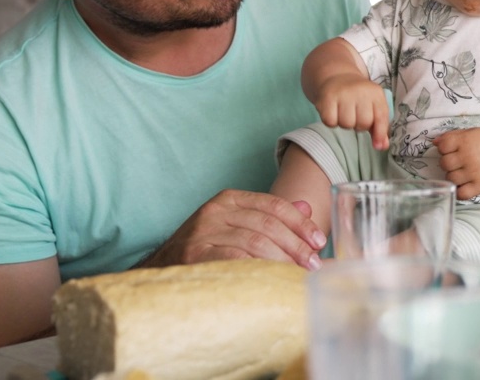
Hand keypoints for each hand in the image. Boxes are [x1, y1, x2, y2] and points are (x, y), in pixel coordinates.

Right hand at [141, 190, 324, 269]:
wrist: (160, 269)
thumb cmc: (206, 248)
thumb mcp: (237, 225)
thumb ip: (270, 215)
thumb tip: (306, 207)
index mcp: (229, 199)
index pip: (273, 205)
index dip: (300, 223)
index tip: (319, 240)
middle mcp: (215, 211)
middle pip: (267, 224)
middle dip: (295, 244)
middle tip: (313, 263)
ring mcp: (202, 232)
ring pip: (254, 242)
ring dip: (282, 259)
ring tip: (298, 274)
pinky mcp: (194, 254)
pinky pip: (234, 259)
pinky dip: (258, 269)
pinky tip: (272, 279)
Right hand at [315, 73, 390, 148]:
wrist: (337, 76)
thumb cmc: (359, 97)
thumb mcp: (373, 106)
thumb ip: (379, 127)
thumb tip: (382, 147)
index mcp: (376, 93)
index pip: (381, 117)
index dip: (380, 134)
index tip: (378, 146)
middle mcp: (361, 91)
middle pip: (362, 124)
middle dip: (358, 126)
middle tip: (354, 116)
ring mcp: (343, 93)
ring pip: (346, 124)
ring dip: (344, 124)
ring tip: (344, 113)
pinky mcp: (327, 97)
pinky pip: (330, 122)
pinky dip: (331, 122)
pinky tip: (333, 112)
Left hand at [434, 127, 479, 199]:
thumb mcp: (470, 133)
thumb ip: (451, 136)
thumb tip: (434, 143)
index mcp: (465, 141)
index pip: (442, 147)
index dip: (444, 149)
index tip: (451, 150)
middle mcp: (468, 156)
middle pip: (444, 164)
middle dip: (448, 163)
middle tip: (457, 162)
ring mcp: (474, 172)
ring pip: (450, 179)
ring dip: (453, 176)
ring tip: (462, 173)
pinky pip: (462, 194)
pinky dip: (460, 191)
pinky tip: (464, 185)